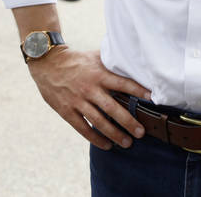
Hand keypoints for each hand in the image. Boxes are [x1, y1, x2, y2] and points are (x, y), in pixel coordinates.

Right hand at [27, 48, 151, 149]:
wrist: (47, 63)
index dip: (138, 90)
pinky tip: (106, 145)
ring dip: (114, 134)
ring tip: (127, 143)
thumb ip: (111, 63)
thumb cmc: (76, 60)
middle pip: (112, 108)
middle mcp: (90, 88)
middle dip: (128, 122)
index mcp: (99, 74)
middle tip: (141, 132)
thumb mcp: (94, 56)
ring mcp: (78, 101)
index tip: (152, 98)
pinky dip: (95, 138)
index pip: (122, 83)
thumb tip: (132, 61)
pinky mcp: (67, 111)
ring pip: (99, 121)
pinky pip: (83, 128)